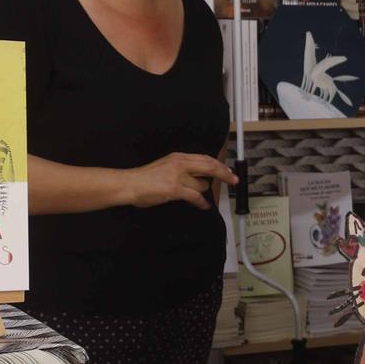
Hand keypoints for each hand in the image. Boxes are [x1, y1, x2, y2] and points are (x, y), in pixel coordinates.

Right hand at [122, 153, 236, 208]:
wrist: (130, 184)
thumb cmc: (145, 178)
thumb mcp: (165, 166)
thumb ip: (181, 169)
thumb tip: (198, 177)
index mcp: (178, 157)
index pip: (205, 158)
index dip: (219, 165)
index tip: (228, 171)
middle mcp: (180, 163)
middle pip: (210, 166)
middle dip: (224, 174)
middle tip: (234, 180)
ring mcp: (178, 176)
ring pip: (202, 184)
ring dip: (203, 191)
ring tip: (200, 198)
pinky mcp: (175, 189)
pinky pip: (195, 196)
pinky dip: (202, 202)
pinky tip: (204, 206)